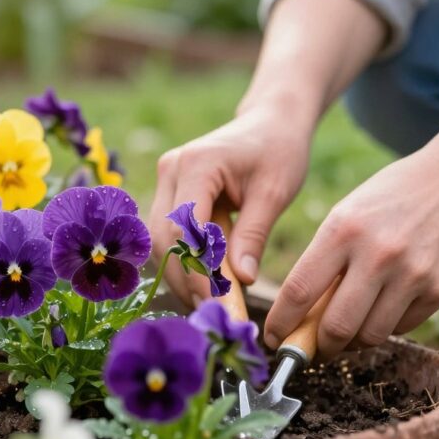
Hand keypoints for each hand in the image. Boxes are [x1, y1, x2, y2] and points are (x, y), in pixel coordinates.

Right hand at [148, 105, 312, 307]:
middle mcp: (170, 169)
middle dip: (185, 280)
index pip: (183, 228)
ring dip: (182, 276)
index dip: (195, 270)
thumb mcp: (274, 192)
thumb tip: (241, 282)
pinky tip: (207, 286)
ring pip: (160, 242)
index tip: (218, 304)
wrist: (269, 123)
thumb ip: (254, 234)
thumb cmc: (278, 151)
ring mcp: (166, 180)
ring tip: (213, 306)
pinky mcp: (169, 193)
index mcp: (196, 164)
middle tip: (215, 315)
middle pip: (163, 238)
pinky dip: (184, 263)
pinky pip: (169, 236)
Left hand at [264, 141, 438, 356]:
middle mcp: (377, 254)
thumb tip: (301, 315)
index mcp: (343, 230)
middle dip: (317, 346)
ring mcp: (413, 274)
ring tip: (344, 334)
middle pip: (335, 326)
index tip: (273, 338)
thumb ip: (325, 260)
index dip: (281, 322)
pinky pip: (402, 327)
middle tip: (310, 348)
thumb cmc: (392, 198)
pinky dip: (384, 327)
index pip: (300, 290)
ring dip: (352, 343)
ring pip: (370, 335)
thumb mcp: (348, 214)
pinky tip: (379, 313)